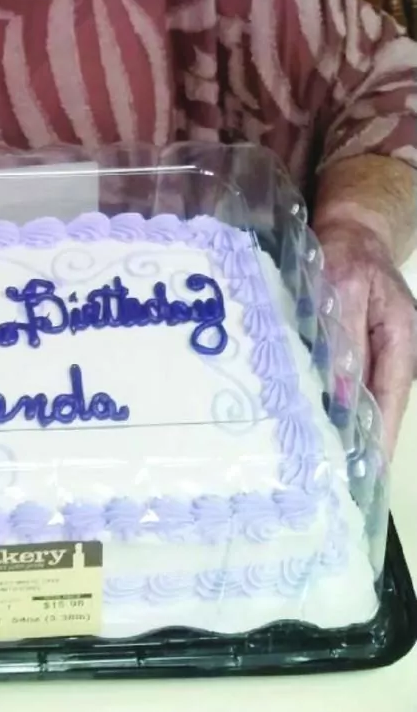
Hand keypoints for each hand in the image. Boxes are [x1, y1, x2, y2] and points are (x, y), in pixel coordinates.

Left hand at [315, 221, 416, 453]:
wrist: (351, 230)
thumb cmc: (346, 253)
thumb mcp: (343, 286)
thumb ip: (343, 336)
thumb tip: (342, 393)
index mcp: (401, 342)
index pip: (391, 402)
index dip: (379, 441)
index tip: (364, 475)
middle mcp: (395, 355)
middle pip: (378, 408)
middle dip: (359, 444)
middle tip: (331, 481)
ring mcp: (378, 355)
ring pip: (361, 400)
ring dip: (343, 428)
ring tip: (318, 464)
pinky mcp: (356, 350)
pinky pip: (345, 384)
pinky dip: (330, 405)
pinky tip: (308, 423)